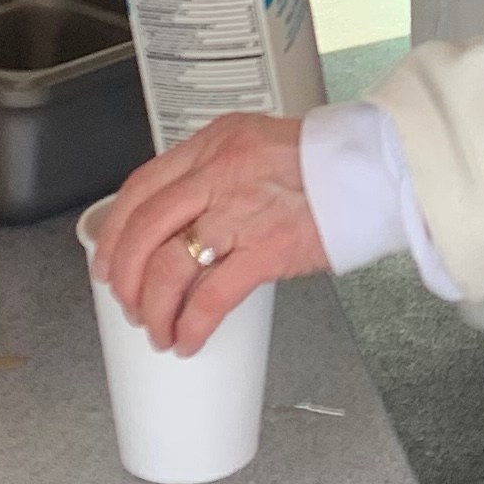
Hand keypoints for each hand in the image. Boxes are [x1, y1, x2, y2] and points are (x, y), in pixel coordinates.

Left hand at [91, 114, 325, 351]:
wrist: (377, 169)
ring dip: (154, 309)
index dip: (115, 231)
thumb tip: (183, 220)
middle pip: (145, 230)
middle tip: (127, 303)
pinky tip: (188, 339)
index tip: (106, 259)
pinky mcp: (268, 248)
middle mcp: (220, 172)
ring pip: (168, 267)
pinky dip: (191, 325)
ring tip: (158, 329)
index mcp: (213, 144)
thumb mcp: (257, 147)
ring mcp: (242, 211)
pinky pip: (211, 297)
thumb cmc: (324, 164)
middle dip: (125, 277)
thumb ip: (218, 173)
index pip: (142, 187)